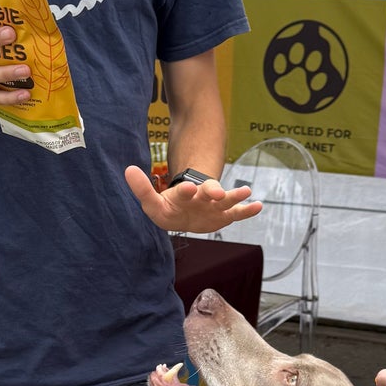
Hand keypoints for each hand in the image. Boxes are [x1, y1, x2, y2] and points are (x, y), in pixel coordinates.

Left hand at [124, 166, 261, 233]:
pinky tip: (258, 206)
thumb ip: (141, 188)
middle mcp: (200, 197)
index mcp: (183, 195)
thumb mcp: (151, 202)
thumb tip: (127, 169)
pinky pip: (237, 214)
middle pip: (208, 192)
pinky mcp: (223, 216)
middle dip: (212, 191)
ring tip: (246, 191)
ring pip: (226, 200)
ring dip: (234, 196)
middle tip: (216, 193)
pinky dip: (247, 211)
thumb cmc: (167, 208)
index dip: (185, 190)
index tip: (187, 188)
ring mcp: (213, 206)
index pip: (184, 191)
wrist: (183, 215)